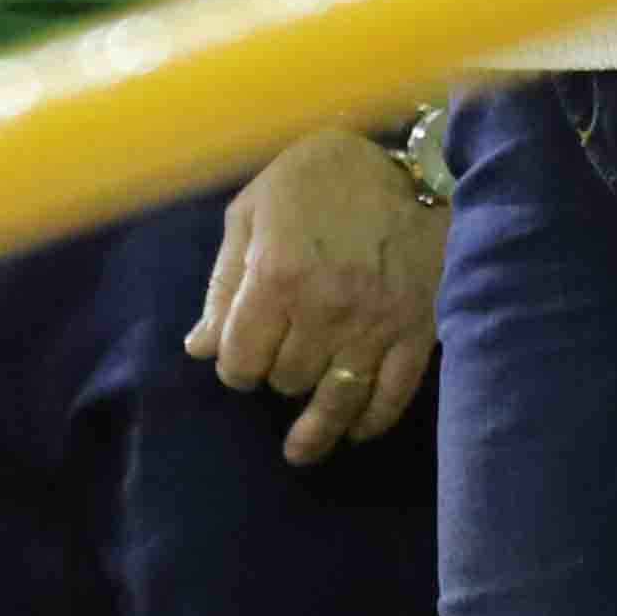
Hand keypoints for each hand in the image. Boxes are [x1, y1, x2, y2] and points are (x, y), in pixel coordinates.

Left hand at [187, 129, 442, 462]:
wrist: (413, 165)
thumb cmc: (318, 179)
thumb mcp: (253, 210)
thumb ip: (223, 281)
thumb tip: (199, 348)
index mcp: (277, 276)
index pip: (240, 360)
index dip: (234, 366)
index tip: (240, 358)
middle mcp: (324, 310)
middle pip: (286, 381)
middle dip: (276, 376)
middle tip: (281, 362)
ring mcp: (374, 326)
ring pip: (335, 401)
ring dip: (316, 428)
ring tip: (301, 449)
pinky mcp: (417, 334)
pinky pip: (391, 396)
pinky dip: (371, 421)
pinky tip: (356, 431)